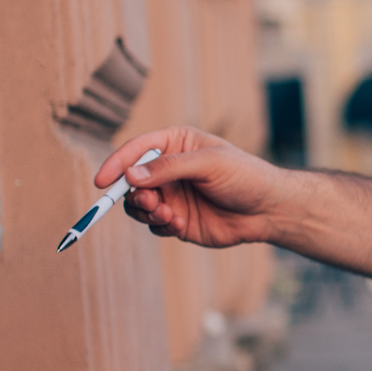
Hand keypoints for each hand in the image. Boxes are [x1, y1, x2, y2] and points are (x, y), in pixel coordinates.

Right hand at [96, 126, 288, 248]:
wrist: (269, 209)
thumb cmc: (244, 176)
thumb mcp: (209, 163)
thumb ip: (169, 168)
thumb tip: (131, 175)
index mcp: (174, 144)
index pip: (135, 150)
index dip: (116, 164)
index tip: (102, 181)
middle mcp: (168, 170)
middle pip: (131, 181)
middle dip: (135, 194)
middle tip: (151, 202)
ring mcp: (172, 196)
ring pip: (139, 206)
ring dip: (146, 212)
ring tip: (167, 214)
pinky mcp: (177, 220)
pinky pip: (155, 226)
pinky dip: (161, 226)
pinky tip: (180, 224)